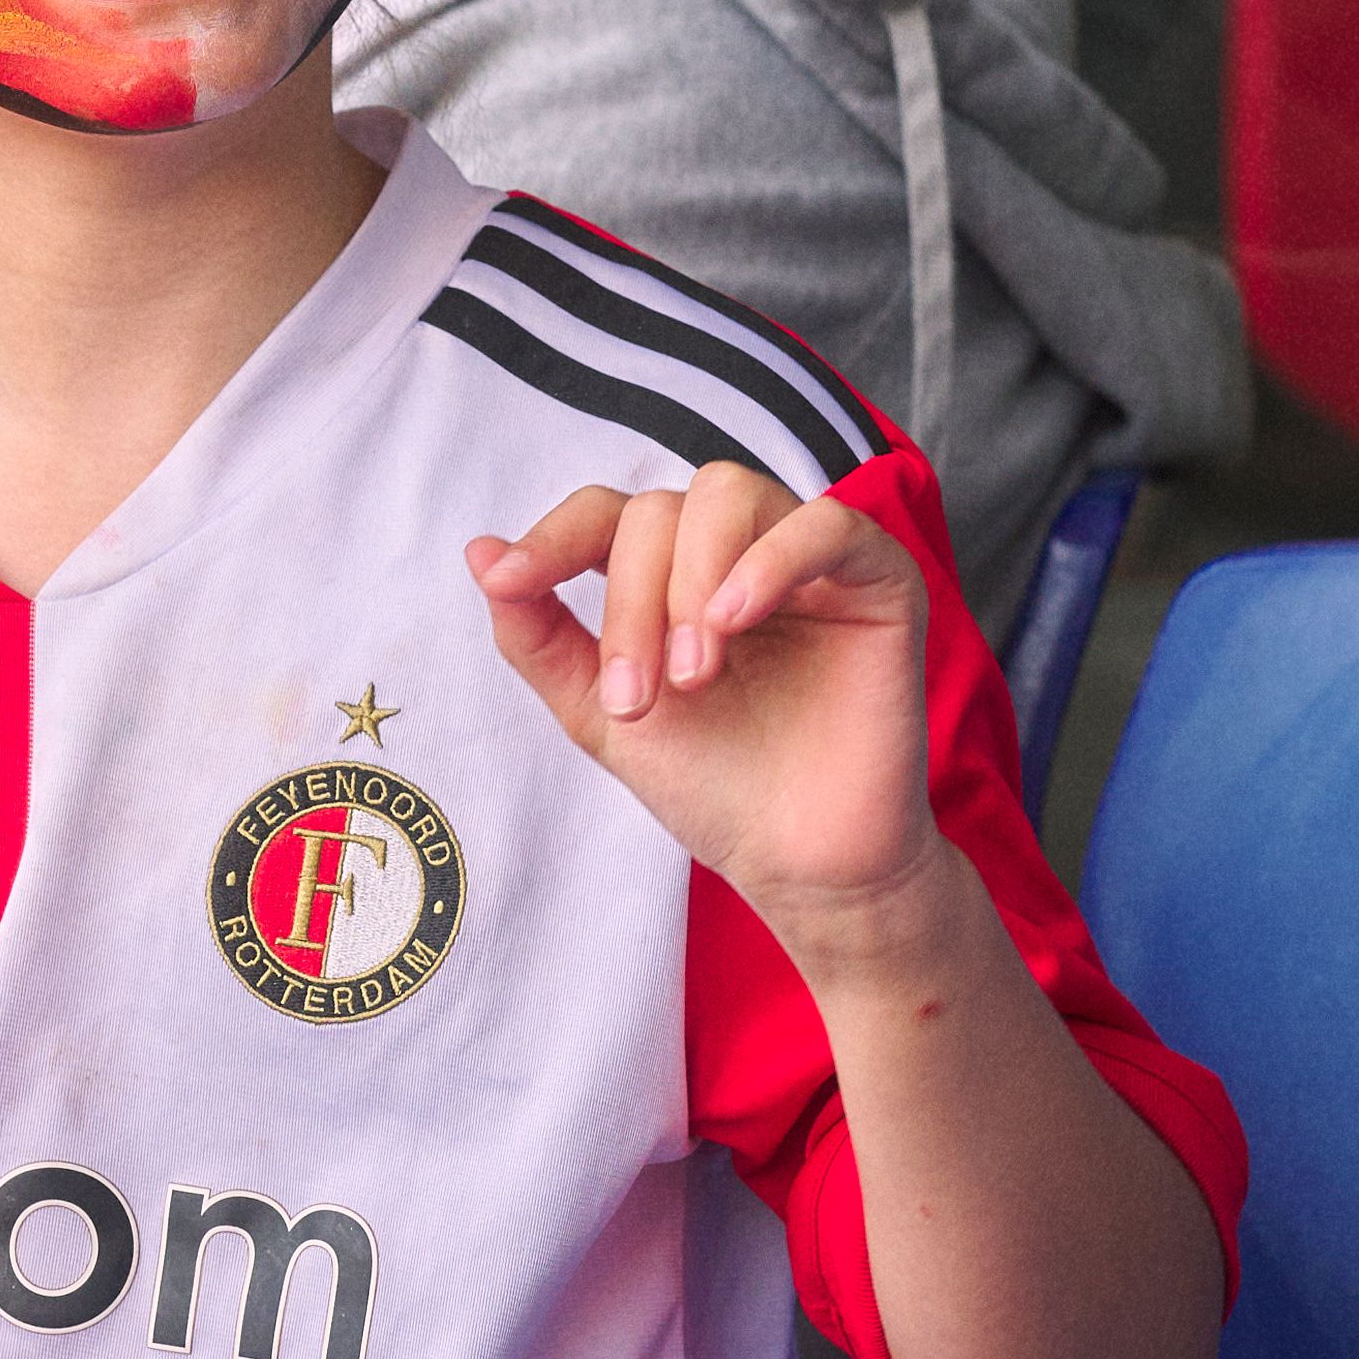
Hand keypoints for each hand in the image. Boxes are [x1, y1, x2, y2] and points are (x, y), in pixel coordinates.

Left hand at [472, 468, 965, 982]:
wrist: (797, 862)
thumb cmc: (712, 786)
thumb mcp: (602, 711)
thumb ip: (540, 635)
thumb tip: (480, 552)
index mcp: (672, 572)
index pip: (604, 515)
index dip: (552, 538)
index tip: (510, 582)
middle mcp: (738, 550)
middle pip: (659, 512)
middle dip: (631, 600)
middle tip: (641, 697)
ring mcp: (809, 557)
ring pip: (729, 496)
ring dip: (691, 582)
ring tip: (695, 674)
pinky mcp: (878, 579)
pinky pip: (826, 525)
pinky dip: (770, 561)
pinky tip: (736, 620)